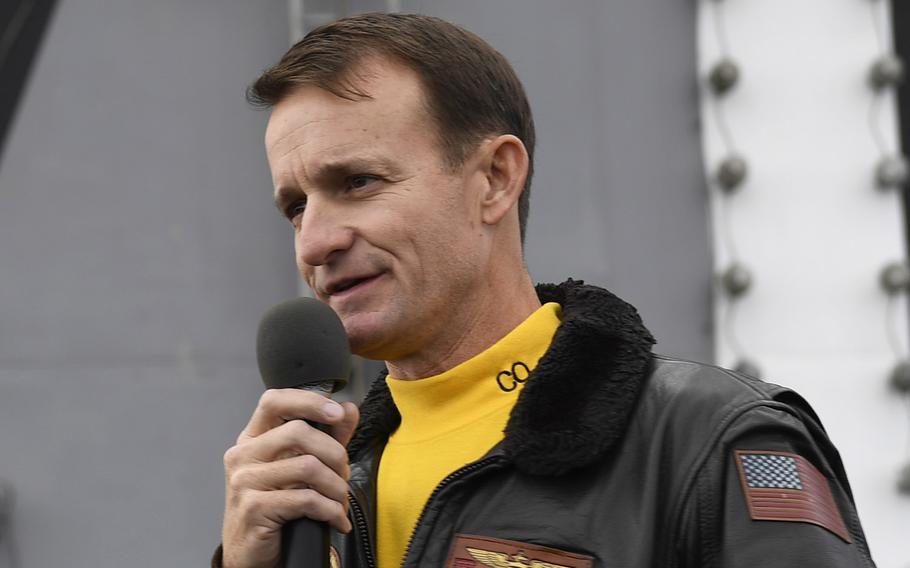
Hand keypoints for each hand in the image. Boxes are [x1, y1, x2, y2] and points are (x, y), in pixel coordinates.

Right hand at [221, 389, 359, 567]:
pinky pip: (305, 499)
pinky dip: (331, 510)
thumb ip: (326, 437)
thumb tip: (348, 409)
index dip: (309, 401)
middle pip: (298, 432)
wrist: (251, 555)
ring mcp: (245, 482)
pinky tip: (336, 519)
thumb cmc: (276, 509)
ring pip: (307, 466)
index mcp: (252, 440)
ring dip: (336, 487)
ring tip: (340, 501)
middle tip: (343, 474)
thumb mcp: (300, 469)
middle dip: (334, 453)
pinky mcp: (254, 508)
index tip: (336, 413)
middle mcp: (243, 456)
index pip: (274, 401)